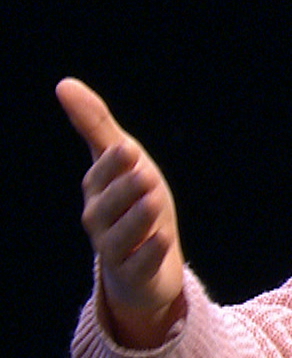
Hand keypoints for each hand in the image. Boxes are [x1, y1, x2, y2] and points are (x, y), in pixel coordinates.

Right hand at [57, 78, 187, 347]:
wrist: (145, 261)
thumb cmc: (132, 201)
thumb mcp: (122, 161)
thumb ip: (95, 124)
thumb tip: (63, 84)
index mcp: (97, 191)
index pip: (101, 176)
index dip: (113, 165)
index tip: (127, 148)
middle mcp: (100, 221)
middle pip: (108, 206)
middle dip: (125, 190)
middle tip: (145, 173)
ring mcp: (116, 250)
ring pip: (122, 236)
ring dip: (138, 218)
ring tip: (154, 201)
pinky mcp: (135, 273)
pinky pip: (139, 264)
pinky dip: (150, 252)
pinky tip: (163, 240)